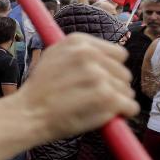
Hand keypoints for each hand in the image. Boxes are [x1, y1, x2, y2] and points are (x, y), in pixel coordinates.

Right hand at [15, 33, 138, 141]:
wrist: (28, 113)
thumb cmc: (39, 89)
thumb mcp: (52, 56)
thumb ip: (79, 52)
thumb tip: (105, 56)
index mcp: (79, 41)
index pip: (118, 54)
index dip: (110, 69)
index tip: (99, 81)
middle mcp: (90, 54)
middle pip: (124, 72)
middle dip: (113, 87)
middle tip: (93, 98)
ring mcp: (100, 76)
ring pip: (127, 91)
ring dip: (116, 102)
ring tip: (93, 108)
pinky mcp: (107, 97)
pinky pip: (131, 107)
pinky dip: (123, 114)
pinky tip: (107, 118)